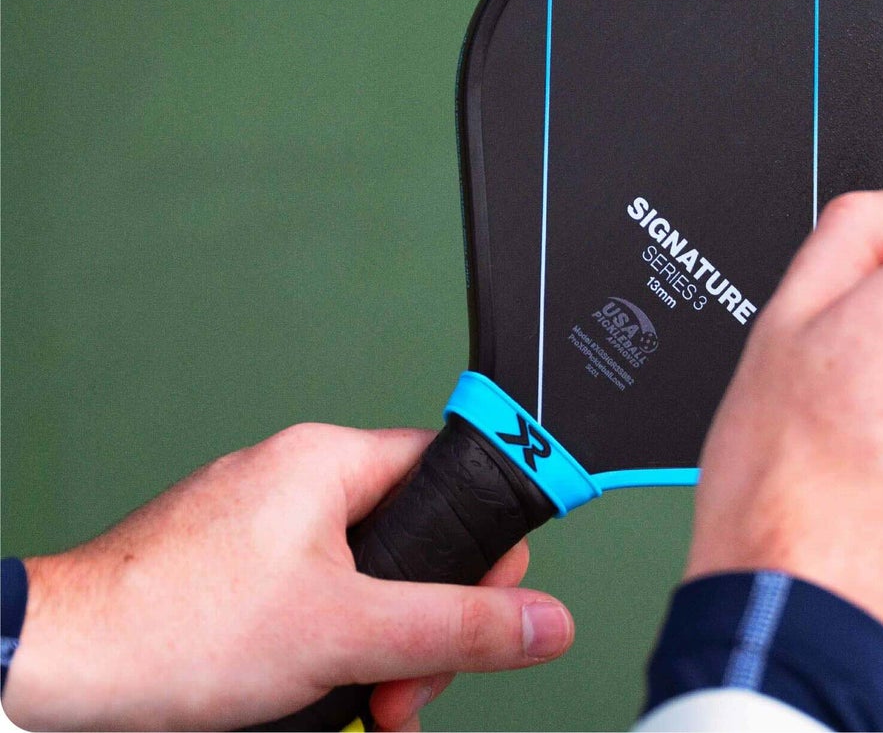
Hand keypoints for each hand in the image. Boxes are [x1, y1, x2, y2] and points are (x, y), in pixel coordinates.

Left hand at [4, 425, 574, 729]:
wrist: (54, 671)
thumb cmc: (177, 629)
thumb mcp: (347, 634)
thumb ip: (457, 626)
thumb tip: (545, 621)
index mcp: (330, 459)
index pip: (448, 472)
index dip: (480, 544)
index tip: (491, 605)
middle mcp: (294, 477)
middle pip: (407, 540)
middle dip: (419, 626)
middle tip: (403, 691)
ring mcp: (256, 523)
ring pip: (357, 578)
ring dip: (372, 648)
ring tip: (356, 707)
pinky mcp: (226, 569)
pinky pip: (307, 596)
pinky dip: (322, 648)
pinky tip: (310, 696)